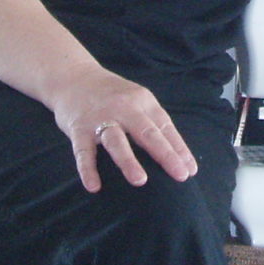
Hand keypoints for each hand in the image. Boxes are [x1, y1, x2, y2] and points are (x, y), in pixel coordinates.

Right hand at [48, 69, 197, 192]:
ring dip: (128, 160)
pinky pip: (83, 151)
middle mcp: (123, 108)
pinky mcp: (78, 128)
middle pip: (147, 133)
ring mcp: (100, 118)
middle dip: (165, 154)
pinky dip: (87, 169)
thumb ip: (154, 124)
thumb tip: (179, 157)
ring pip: (116, 141)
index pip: (164, 127)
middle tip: (180, 175)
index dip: (179, 149)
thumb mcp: (136, 101)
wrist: (73, 77)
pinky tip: (94, 186)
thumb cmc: (112, 96)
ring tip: (140, 180)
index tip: (190, 171)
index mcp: (142, 101)